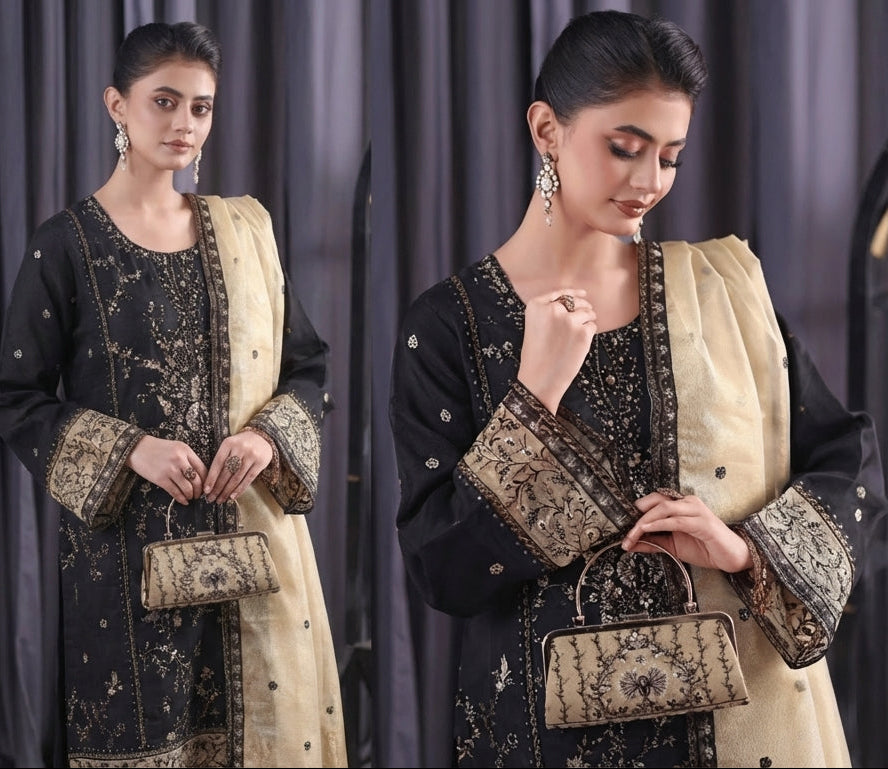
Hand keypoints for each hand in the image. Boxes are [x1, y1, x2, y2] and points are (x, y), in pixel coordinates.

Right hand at [126, 435, 207, 505]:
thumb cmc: (158, 448)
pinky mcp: (160, 479)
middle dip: (199, 491)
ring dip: (191, 495)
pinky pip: (175, 492)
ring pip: (187, 488)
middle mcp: (180, 460)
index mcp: (186, 450)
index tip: (206, 486)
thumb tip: (199, 475)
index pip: (203, 469)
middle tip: (199, 495)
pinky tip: (183, 501)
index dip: (206, 480)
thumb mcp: (176, 447)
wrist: (137, 448)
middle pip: (197, 480)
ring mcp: (170, 470)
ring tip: (190, 497)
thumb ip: (188, 458)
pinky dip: (181, 498)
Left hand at [203, 430, 272, 503]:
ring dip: (227, 491)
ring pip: (236, 477)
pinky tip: (233, 496)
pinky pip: (248, 479)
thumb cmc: (241, 444)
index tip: (206, 490)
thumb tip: (210, 481)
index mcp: (228, 443)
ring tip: (221, 500)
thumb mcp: (230, 446)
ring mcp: (251, 455)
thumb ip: (222, 459)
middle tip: (211, 498)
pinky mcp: (260, 463)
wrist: (262, 437)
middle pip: (226, 472)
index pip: (217, 463)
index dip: (211, 478)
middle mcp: (240, 448)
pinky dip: (240, 489)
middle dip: (218, 488)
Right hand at [517, 288, 596, 412]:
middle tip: (583, 320)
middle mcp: (552, 309)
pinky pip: (592, 325)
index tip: (584, 294)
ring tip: (578, 336)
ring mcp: (568, 320)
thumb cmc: (537, 355)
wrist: (539, 378)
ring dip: (588, 321)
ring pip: (587, 312)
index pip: (560, 293)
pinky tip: (579, 344)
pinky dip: (589, 334)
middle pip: (576, 301)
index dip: (573, 293)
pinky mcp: (583, 332)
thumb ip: (549, 312)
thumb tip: (576, 300)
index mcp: (536, 306)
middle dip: (583, 308)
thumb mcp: (535, 326)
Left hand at [621, 490, 752, 572]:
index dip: (636, 512)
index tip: (622, 527)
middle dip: (637, 517)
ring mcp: (696, 511)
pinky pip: (677, 520)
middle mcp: (688, 503)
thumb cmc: (704, 548)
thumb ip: (652, 543)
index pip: (653, 501)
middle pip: (655, 501)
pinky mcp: (703, 523)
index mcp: (680, 505)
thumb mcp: (672, 546)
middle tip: (625, 534)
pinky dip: (660, 524)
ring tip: (632, 535)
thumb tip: (630, 544)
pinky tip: (648, 530)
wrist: (732, 557)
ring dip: (644, 522)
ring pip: (664, 508)